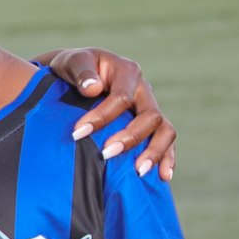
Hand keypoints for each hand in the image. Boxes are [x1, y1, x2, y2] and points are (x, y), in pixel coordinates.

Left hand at [38, 48, 175, 181]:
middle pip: (150, 116)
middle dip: (130, 138)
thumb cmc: (73, 68)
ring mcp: (149, 108)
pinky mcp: (150, 125)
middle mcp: (143, 90)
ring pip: (165, 130)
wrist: (78, 74)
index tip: (78, 134)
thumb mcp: (71, 61)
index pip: (121, 97)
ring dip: (155, 152)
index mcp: (126, 72)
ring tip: (139, 171)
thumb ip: (81, 71)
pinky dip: (167, 158)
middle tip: (106, 154)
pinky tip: (162, 176)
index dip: (102, 117)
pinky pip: (165, 140)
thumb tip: (93, 89)